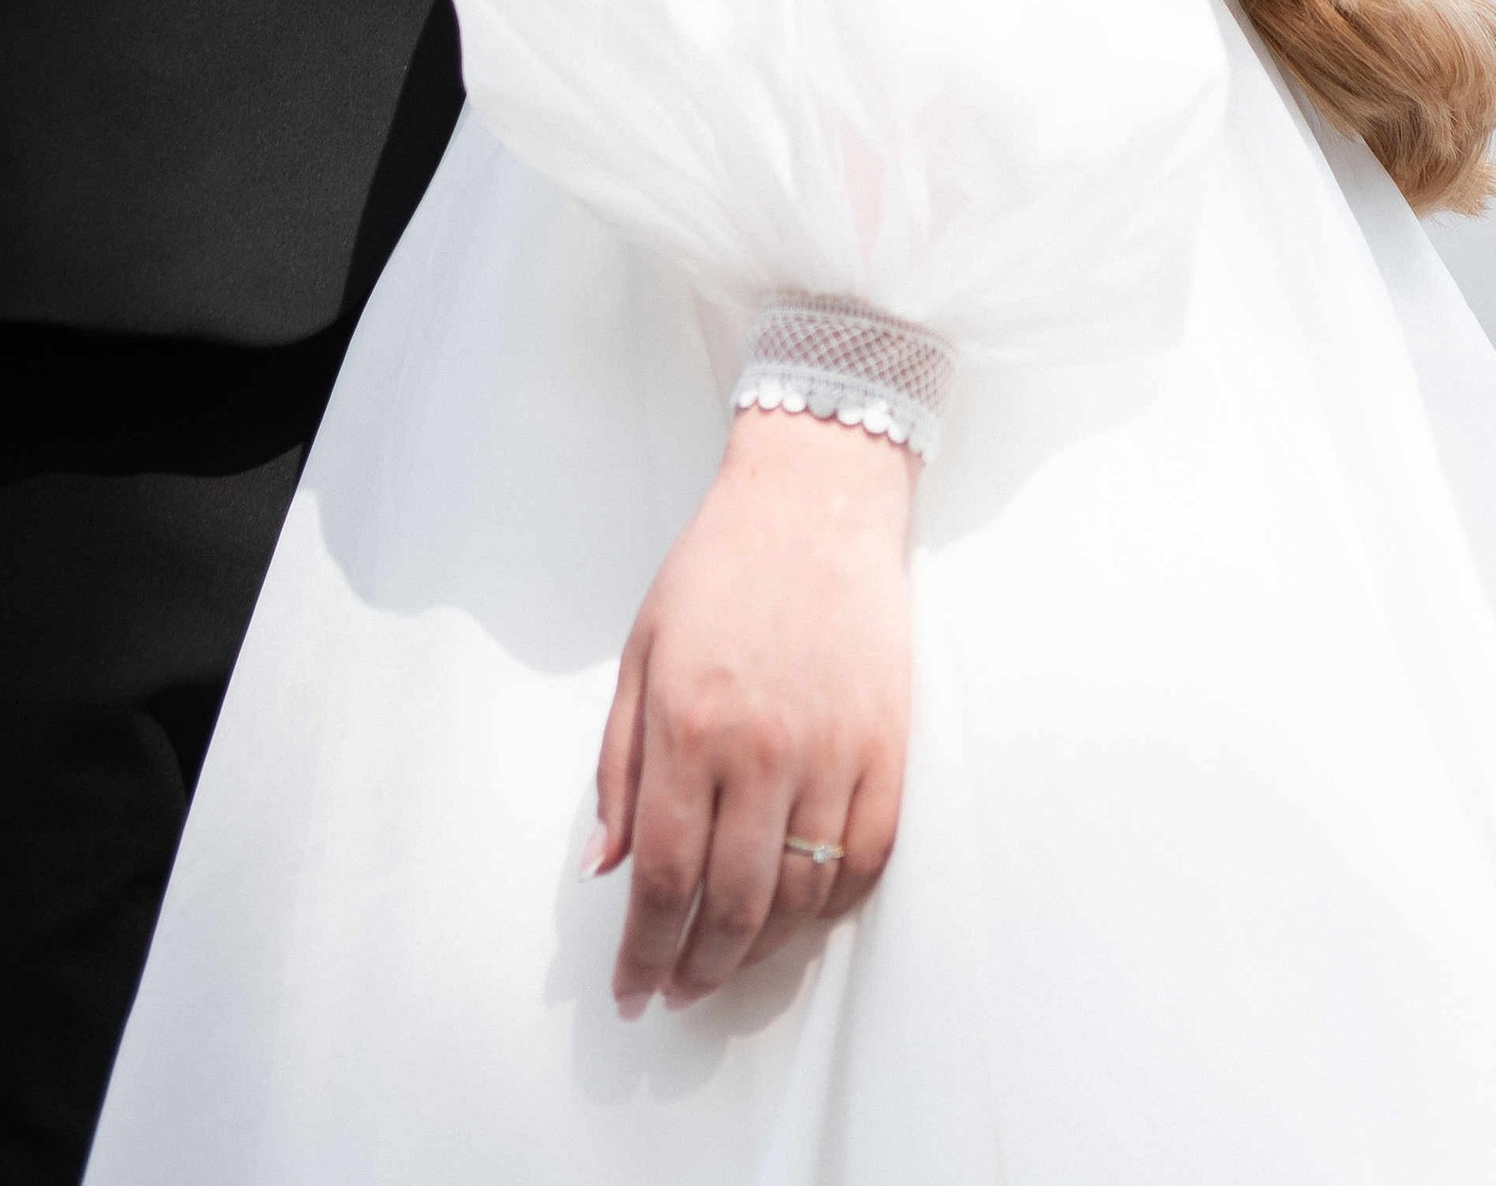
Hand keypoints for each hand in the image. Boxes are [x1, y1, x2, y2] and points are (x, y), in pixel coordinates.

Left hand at [586, 407, 913, 1016]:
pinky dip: (832, 909)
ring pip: (802, 900)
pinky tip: (799, 922)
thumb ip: (620, 768)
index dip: (644, 951)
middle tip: (675, 992)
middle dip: (696, 968)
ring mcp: (834, 753)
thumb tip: (606, 870)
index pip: (664, 879)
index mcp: (688, 725)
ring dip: (760, 953)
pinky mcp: (888, 750)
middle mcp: (763, 751)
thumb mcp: (640, 655)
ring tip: (726, 967)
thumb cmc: (717, 572)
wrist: (815, 503)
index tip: (631, 990)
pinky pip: (865, 863)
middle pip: (731, 906)